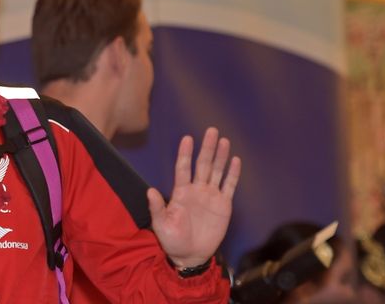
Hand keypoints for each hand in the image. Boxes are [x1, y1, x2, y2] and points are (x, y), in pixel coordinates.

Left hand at [148, 127, 240, 267]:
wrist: (190, 255)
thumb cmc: (172, 240)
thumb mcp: (161, 225)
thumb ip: (157, 208)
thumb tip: (149, 191)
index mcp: (180, 192)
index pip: (183, 168)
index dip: (185, 153)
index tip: (187, 138)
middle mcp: (196, 190)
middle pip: (203, 164)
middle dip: (207, 148)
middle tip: (211, 130)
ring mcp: (210, 196)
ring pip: (217, 171)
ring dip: (221, 156)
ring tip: (224, 140)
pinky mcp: (223, 205)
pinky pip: (229, 186)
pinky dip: (233, 174)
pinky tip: (235, 160)